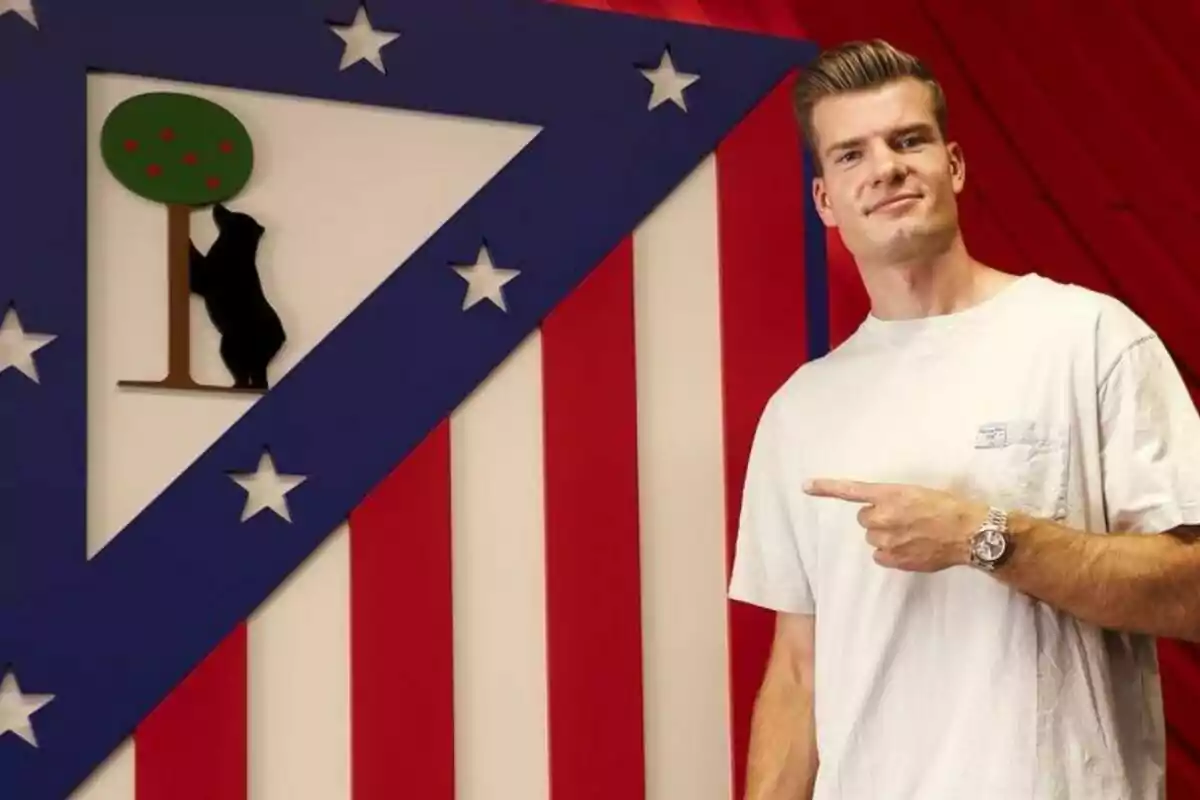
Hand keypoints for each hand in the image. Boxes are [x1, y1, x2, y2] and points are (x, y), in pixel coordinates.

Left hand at [803, 478, 988, 571]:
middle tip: (903, 519)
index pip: (852, 490)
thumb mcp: (918, 492)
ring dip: (886, 536)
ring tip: (912, 534)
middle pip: (864, 519)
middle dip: (878, 519)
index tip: (805, 486)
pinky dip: (891, 554)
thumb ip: (894, 499)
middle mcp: (884, 516)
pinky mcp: (894, 559)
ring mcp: (888, 539)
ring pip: (873, 538)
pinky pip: (881, 557)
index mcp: (890, 494)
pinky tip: (911, 548)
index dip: (826, 488)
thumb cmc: (950, 508)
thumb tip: (882, 507)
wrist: (970, 533)